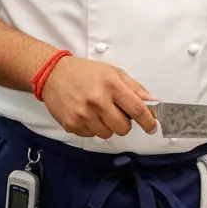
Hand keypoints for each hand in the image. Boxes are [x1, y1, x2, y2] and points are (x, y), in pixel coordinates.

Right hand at [42, 56, 157, 139]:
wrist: (53, 74)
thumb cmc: (85, 72)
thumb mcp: (112, 72)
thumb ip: (134, 87)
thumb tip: (153, 101)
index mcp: (111, 85)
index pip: (136, 109)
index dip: (148, 121)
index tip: (153, 127)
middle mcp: (97, 101)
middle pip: (123, 128)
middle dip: (125, 123)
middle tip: (117, 112)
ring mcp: (83, 115)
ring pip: (108, 134)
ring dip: (108, 126)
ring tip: (99, 111)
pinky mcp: (72, 125)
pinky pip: (92, 135)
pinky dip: (93, 128)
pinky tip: (87, 114)